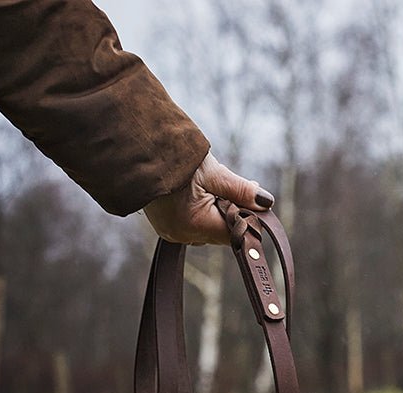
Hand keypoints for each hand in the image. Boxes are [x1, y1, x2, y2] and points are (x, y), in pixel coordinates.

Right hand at [143, 152, 273, 244]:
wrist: (136, 148)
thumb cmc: (174, 159)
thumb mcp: (214, 173)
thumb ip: (241, 191)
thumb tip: (266, 203)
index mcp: (194, 225)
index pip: (234, 233)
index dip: (247, 218)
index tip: (253, 200)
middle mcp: (181, 234)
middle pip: (222, 229)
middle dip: (233, 209)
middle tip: (236, 185)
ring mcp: (171, 230)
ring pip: (209, 225)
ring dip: (218, 207)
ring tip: (216, 183)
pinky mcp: (165, 223)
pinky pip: (194, 221)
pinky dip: (204, 207)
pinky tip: (202, 188)